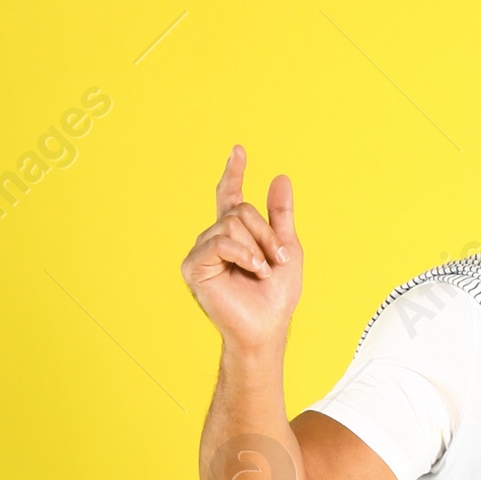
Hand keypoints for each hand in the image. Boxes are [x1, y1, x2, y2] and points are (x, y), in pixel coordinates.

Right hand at [180, 148, 302, 350]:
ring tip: (262, 270)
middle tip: (276, 260)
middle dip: (266, 233)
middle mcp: (215, 239)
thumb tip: (279, 177)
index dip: (233, 173)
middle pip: (240, 210)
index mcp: (235, 235)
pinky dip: (242, 254)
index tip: (238, 151)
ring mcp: (203, 252)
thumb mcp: (286, 249)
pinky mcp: (194, 266)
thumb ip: (280, 215)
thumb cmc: (275, 297)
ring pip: (231, 224)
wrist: (266, 328)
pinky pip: (220, 242)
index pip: (230, 197)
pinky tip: (252, 269)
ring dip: (257, 247)